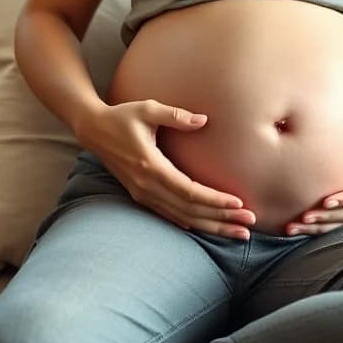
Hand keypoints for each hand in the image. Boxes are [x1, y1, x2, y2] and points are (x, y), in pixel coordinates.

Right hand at [77, 99, 255, 238]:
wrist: (93, 130)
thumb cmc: (122, 116)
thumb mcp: (148, 108)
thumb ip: (176, 115)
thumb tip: (203, 120)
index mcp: (150, 166)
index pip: (189, 191)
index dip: (214, 200)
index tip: (238, 204)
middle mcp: (146, 186)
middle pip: (189, 211)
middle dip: (221, 220)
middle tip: (249, 225)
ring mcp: (142, 194)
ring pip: (181, 218)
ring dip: (210, 226)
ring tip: (237, 233)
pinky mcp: (140, 195)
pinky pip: (169, 215)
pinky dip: (191, 223)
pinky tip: (208, 228)